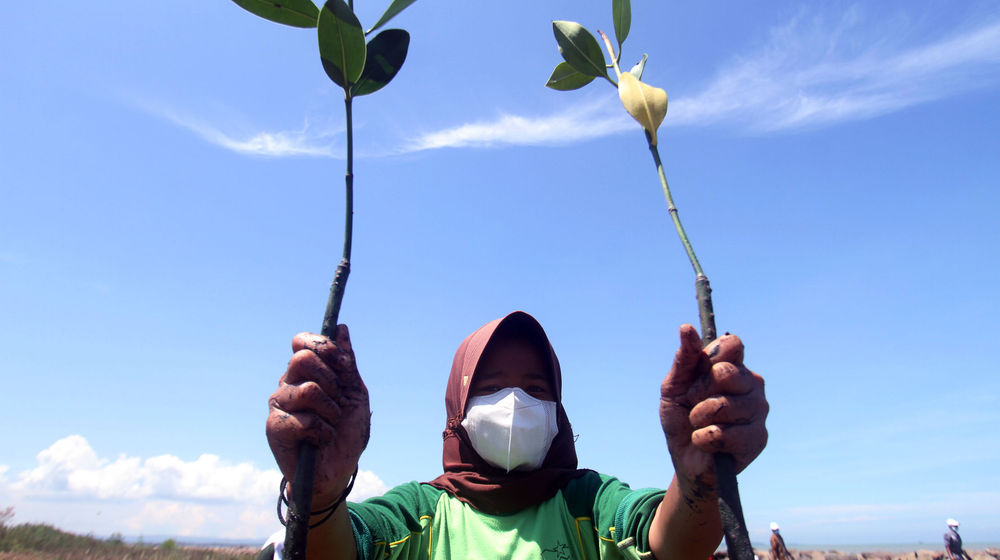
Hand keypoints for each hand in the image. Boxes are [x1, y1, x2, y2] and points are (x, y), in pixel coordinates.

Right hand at [266, 324, 370, 507]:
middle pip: (303, 358)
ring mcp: (278, 405)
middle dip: (331, 380)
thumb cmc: (345, 432)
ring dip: (330, 411)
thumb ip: (347, 363)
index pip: (302, 342)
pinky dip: (322, 431)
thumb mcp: (354, 393)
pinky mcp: (274, 428)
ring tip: (330, 424)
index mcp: (306, 372)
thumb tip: (342, 328)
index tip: (342, 364)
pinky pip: (303, 419)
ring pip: (307, 390)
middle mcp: (288, 384)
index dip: (324, 347)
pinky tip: (320, 440)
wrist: (338, 471)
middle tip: (337, 401)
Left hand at [659, 324, 767, 491]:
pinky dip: (703, 439)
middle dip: (698, 392)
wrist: (684, 458)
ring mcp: (759, 411)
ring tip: (700, 426)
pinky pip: (723, 433)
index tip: (697, 373)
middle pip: (725, 372)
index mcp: (733, 367)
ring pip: (722, 405)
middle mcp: (752, 384)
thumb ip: (683, 359)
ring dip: (699, 419)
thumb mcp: (673, 387)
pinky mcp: (758, 438)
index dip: (710, 357)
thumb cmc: (681, 418)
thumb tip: (686, 328)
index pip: (732, 344)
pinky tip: (707, 443)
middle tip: (694, 405)